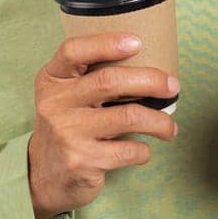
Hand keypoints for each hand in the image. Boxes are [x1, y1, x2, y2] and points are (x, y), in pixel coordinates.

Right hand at [28, 31, 178, 218]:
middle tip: (173, 86)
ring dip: (159, 121)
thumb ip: (89, 79)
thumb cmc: (67, 127)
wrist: (44, 176)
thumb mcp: (64, 97)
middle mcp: (55, 104)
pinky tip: (143, 150)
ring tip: (170, 127)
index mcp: (51, 80)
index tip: (137, 42)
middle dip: (150, 80)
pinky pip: (128, 150)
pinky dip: (144, 150)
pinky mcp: (82, 161)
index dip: (106, 43)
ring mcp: (67, 133)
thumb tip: (148, 66)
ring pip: (128, 117)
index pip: (73, 51)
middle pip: (109, 81)